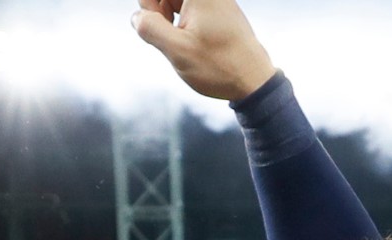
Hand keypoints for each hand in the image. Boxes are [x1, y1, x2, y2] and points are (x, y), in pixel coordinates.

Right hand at [132, 0, 276, 100]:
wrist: (254, 80)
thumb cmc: (218, 65)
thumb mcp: (177, 50)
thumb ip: (149, 28)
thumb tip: (137, 16)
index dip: (149, 4)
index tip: (159, 23)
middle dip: (156, 9)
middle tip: (169, 34)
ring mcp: (213, 0)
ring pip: (173, 0)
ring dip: (166, 16)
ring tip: (180, 40)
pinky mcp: (215, 10)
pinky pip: (185, 7)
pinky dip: (179, 20)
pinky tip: (188, 39)